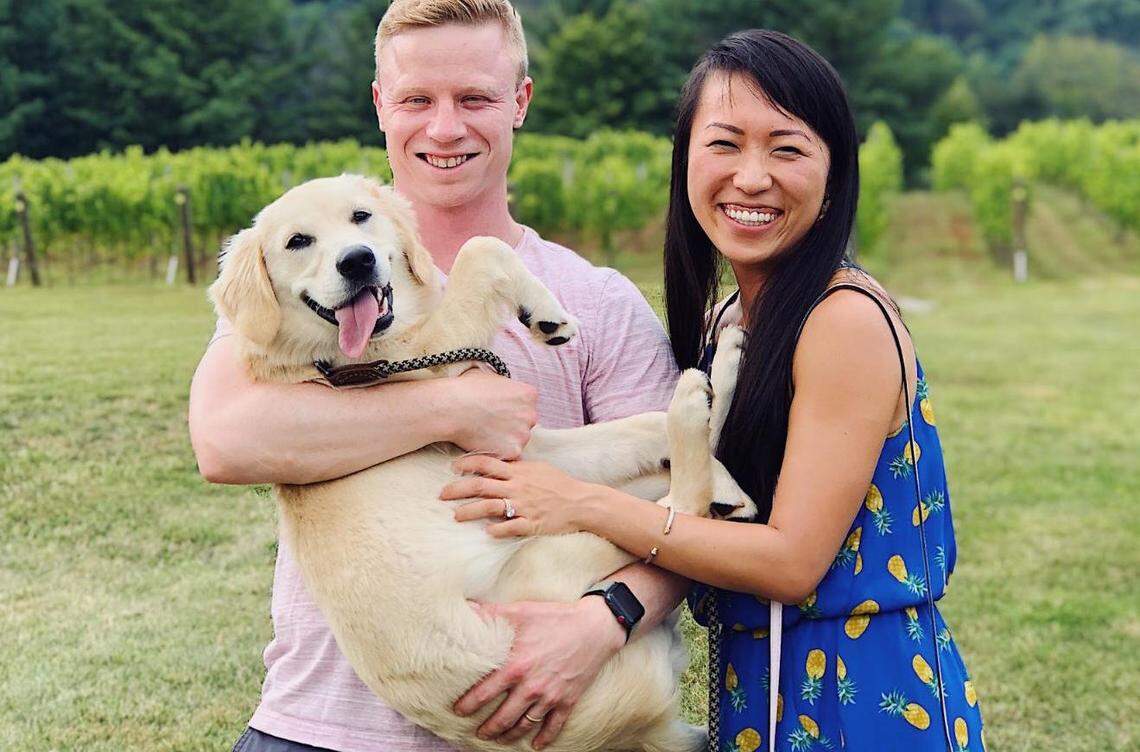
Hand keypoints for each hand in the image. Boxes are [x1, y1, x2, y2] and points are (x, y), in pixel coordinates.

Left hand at [440, 455, 600, 536]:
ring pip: (491, 507)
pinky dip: (498, 530)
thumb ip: (516, 467)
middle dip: (458, 489)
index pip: (487, 463)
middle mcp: (518, 487)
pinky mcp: (532, 523)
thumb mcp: (537, 468)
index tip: (452, 468)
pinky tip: (487, 532)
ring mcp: (524, 506)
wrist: (581, 502)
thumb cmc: (559, 484)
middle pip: (481, 486)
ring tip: (456, 516)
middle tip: (442, 494)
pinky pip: (511, 527)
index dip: (467, 464)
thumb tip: (497, 463)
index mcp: (518, 472)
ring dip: (470, 511)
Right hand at [447, 371, 537, 459]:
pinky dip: (498, 451)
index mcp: (528, 394)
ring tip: (485, 433)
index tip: (497, 409)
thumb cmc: (466, 389)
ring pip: (518, 439)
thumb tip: (503, 389)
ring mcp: (524, 434)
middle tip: (490, 423)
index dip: (511, 407)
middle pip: (525, 422)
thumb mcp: (491, 377)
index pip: (526, 404)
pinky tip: (484, 442)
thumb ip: (505, 386)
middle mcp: (531, 414)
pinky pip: (508, 453)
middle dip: (512, 424)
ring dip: (505, 438)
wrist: (451, 408)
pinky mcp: (514, 451)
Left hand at [455, 598, 625, 748]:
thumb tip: (465, 609)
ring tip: (498, 739)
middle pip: (502, 718)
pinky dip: (544, 739)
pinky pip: (553, 726)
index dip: (467, 705)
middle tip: (477, 733)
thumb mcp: (520, 611)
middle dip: (487, 729)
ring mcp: (550, 696)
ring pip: (524, 726)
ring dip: (508, 736)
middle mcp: (530, 687)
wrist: (594, 627)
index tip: (457, 710)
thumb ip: (490, 614)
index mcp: (514, 666)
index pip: (483, 693)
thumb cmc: (554, 617)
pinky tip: (535, 745)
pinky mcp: (568, 701)